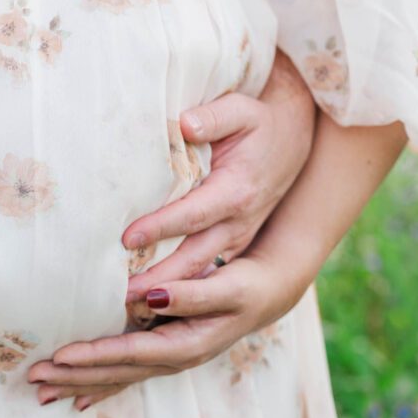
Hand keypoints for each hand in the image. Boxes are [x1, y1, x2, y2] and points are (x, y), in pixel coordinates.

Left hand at [27, 249, 306, 409]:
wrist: (268, 294)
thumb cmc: (248, 286)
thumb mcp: (225, 286)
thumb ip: (188, 292)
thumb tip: (149, 294)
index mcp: (186, 345)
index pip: (130, 353)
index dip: (94, 355)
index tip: (60, 355)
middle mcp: (173, 359)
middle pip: (116, 372)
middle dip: (74, 377)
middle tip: (34, 377)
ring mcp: (167, 359)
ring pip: (116, 377)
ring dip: (78, 383)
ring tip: (41, 389)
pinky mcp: (163, 351)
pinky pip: (124, 373)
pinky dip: (98, 382)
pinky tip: (76, 394)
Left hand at [123, 53, 314, 300]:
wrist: (295, 138)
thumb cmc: (260, 122)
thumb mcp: (241, 110)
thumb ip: (213, 117)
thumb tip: (185, 125)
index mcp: (237, 191)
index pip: (193, 214)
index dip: (160, 226)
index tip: (127, 238)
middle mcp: (239, 221)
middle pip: (194, 257)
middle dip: (160, 280)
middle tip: (122, 295)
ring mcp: (237, 237)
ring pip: (199, 272)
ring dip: (166, 292)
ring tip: (128, 306)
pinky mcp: (233, 244)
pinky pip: (205, 273)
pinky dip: (180, 292)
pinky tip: (149, 304)